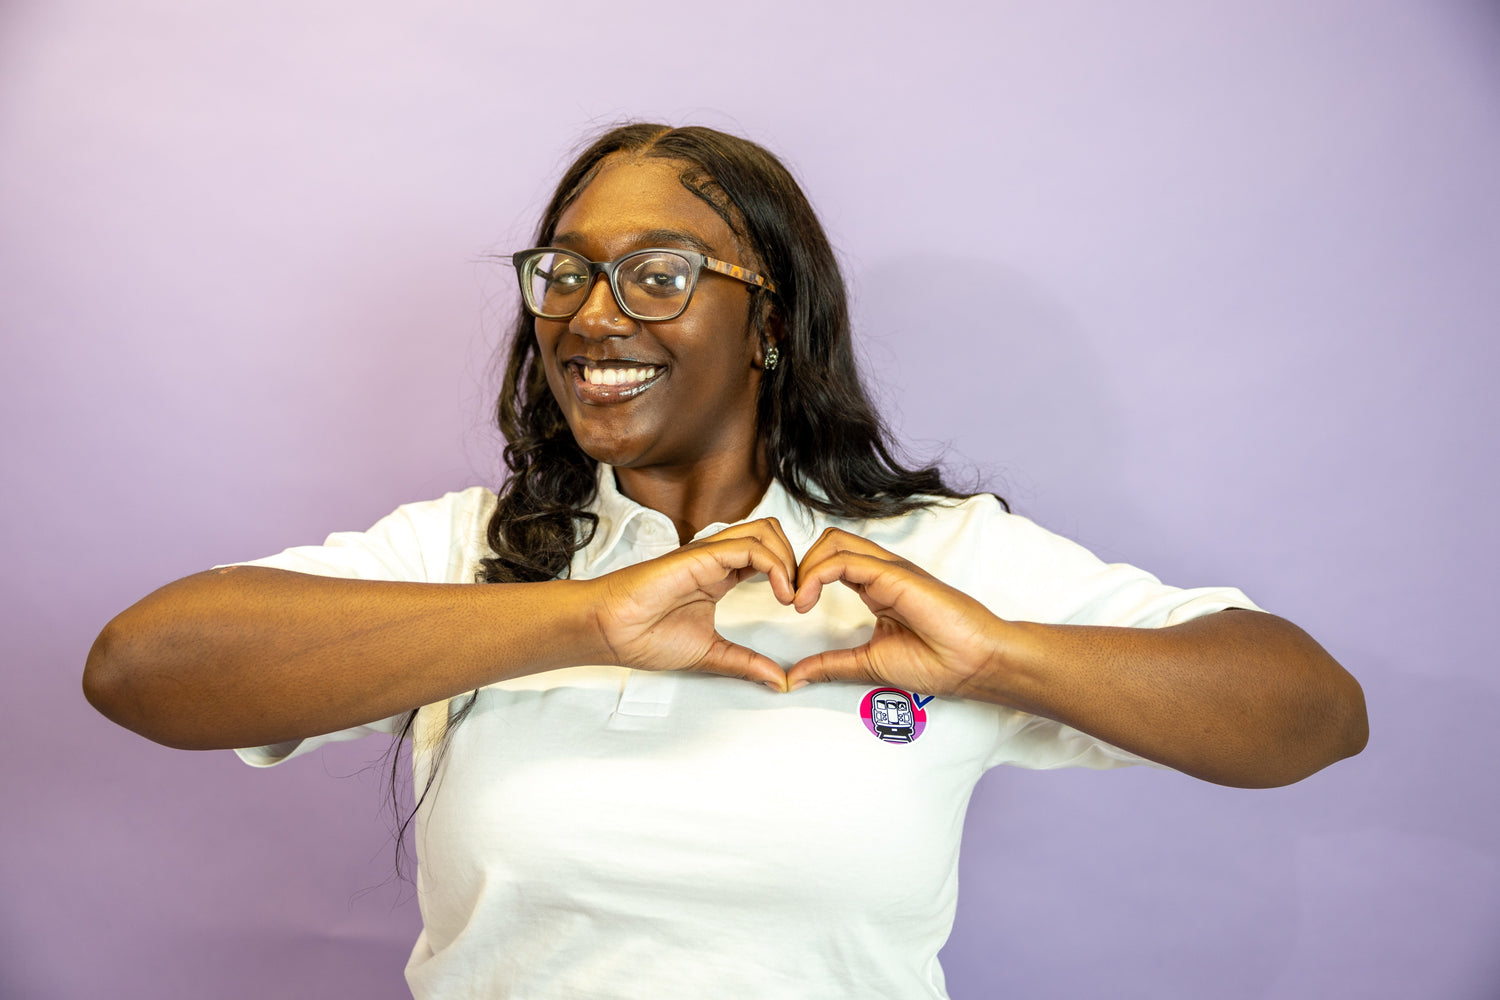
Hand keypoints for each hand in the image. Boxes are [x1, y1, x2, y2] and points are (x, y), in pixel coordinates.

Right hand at [589, 518, 797, 688]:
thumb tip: (778, 680)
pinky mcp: (701, 555)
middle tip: (802, 598)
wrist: (610, 631)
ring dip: (789, 561)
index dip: (791, 574)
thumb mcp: (710, 653)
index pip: (768, 555)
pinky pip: (750, 546)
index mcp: (720, 574)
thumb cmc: (645, 636)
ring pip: (766, 531)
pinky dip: (774, 566)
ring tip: (792, 596)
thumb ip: (745, 663)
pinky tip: (781, 593)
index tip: (800, 606)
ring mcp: (709, 553)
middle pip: (772, 533)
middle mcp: (717, 558)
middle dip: (797, 561)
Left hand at [785, 527, 1004, 695]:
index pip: (831, 560)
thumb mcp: (870, 664)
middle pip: (828, 542)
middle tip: (789, 600)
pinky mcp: (894, 575)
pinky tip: (806, 603)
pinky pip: (844, 560)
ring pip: (832, 542)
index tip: (791, 608)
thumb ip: (832, 664)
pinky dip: (815, 576)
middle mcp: (881, 572)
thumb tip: (794, 677)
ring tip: (796, 602)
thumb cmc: (938, 662)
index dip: (804, 577)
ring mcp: (889, 570)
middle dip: (799, 565)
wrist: (975, 663)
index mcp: (877, 587)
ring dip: (804, 567)